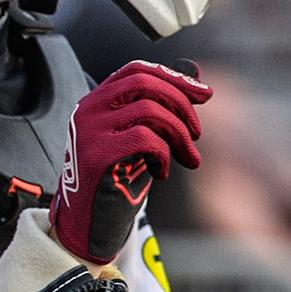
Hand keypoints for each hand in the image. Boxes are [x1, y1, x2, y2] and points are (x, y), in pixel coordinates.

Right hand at [49, 60, 210, 263]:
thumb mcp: (135, 137)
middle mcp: (88, 110)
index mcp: (96, 102)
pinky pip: (146, 139)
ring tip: (185, 156)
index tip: (203, 93)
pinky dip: (164, 155)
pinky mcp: (98, 153)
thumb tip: (192, 78)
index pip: (136, 70)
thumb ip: (154, 108)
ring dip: (179, 134)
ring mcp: (90, 130)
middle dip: (181, 103)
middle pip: (145, 84)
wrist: (88, 221)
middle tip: (196, 131)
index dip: (174, 77)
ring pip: (150, 110)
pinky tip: (161, 172)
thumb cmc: (115, 179)